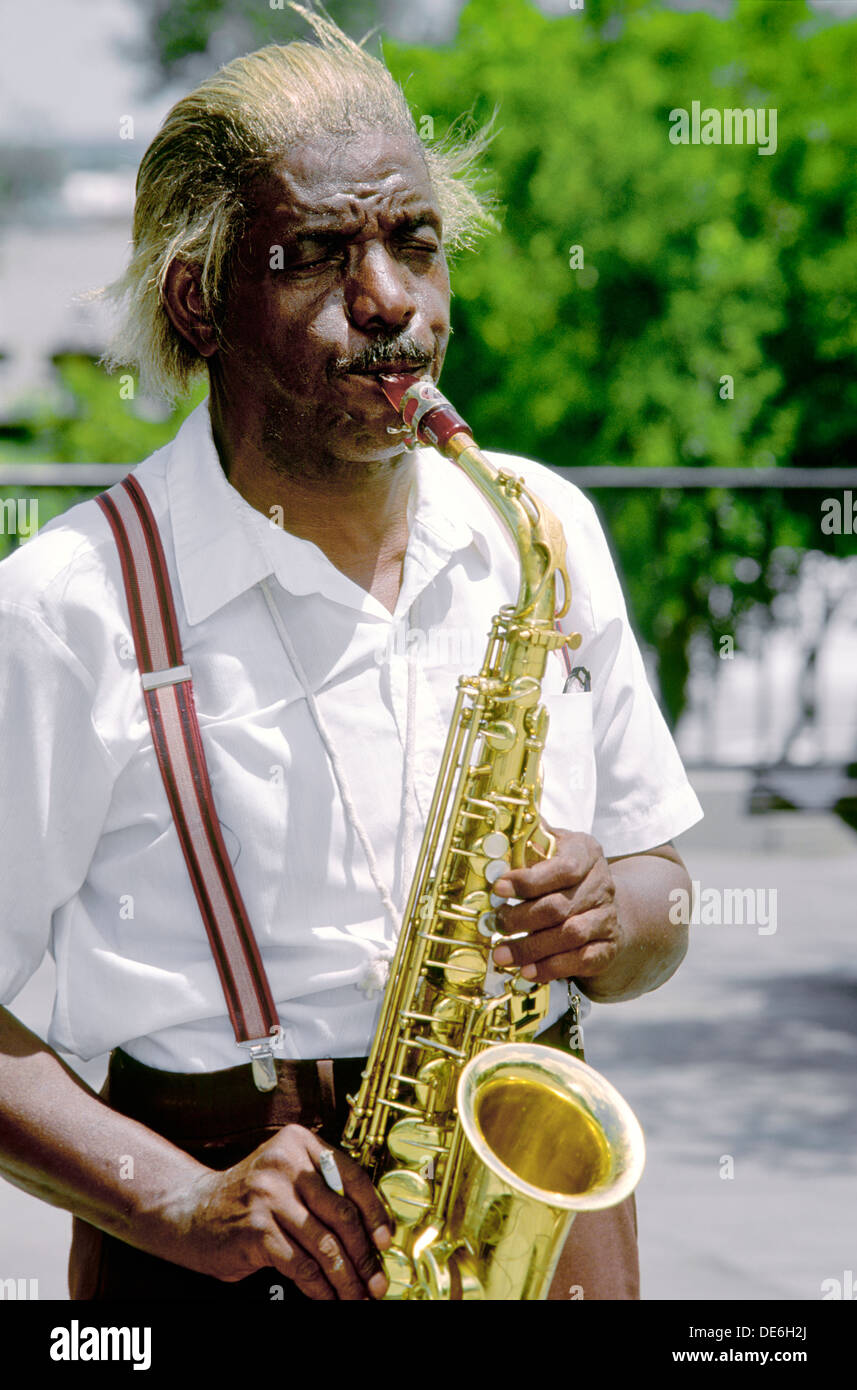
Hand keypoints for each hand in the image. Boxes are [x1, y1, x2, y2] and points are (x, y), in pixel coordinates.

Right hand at [172, 1125, 391, 1299]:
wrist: (193, 1211)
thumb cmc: (248, 1198)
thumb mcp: (285, 1176)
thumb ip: (321, 1188)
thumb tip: (369, 1228)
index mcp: (299, 1142)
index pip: (351, 1177)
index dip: (375, 1213)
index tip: (385, 1240)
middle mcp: (285, 1164)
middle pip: (342, 1215)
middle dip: (364, 1255)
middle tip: (377, 1280)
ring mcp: (269, 1196)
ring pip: (324, 1245)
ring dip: (346, 1278)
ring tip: (356, 1295)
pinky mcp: (257, 1230)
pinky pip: (301, 1265)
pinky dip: (319, 1287)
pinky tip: (327, 1297)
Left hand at [490, 830, 623, 985]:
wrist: (601, 904)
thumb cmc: (563, 874)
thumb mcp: (550, 849)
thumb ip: (527, 844)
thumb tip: (492, 842)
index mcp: (586, 852)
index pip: (563, 868)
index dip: (529, 880)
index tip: (498, 888)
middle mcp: (602, 884)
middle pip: (560, 906)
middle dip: (521, 918)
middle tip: (495, 925)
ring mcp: (607, 917)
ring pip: (570, 935)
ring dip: (531, 947)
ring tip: (502, 954)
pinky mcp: (608, 946)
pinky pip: (581, 960)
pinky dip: (552, 968)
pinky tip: (527, 970)